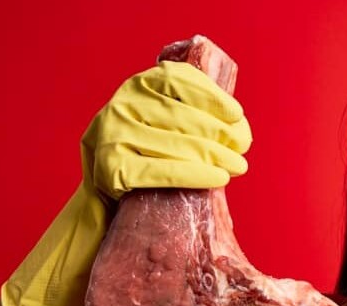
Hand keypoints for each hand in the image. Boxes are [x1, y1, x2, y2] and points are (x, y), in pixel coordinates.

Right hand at [83, 59, 252, 201]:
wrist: (103, 184)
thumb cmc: (146, 148)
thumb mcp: (159, 117)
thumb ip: (190, 110)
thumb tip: (239, 128)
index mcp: (138, 85)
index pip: (178, 80)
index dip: (212, 96)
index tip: (236, 114)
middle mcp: (122, 104)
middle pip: (185, 117)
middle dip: (222, 133)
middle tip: (243, 147)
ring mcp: (114, 136)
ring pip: (179, 145)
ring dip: (217, 156)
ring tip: (238, 166)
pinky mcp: (113, 168)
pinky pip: (166, 171)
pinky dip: (197, 175)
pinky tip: (219, 177)